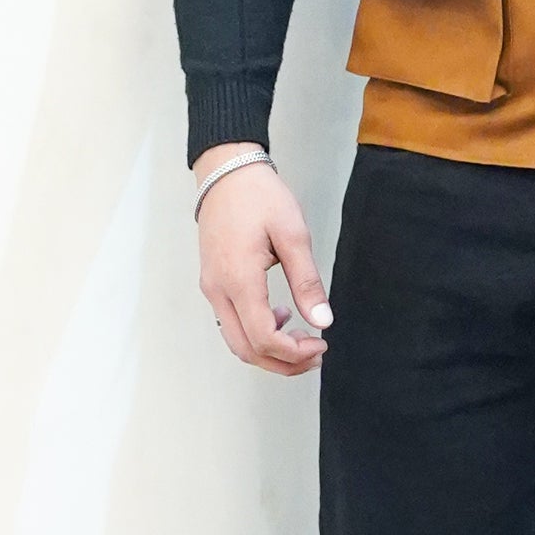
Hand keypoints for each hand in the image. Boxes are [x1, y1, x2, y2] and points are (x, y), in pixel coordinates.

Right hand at [195, 148, 331, 375]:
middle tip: (315, 354)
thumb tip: (322, 320)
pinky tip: (280, 316)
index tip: (321, 344)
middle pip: (246, 350)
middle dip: (283, 362)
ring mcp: (212, 288)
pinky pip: (231, 323)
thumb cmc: (258, 196)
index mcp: (239, 279)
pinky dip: (256, 333)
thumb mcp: (293, 234)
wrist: (226, 172)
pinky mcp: (213, 283)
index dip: (294, 352)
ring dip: (269, 351)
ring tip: (302, 339)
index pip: (263, 337)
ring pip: (236, 341)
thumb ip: (307, 281)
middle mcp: (218, 290)